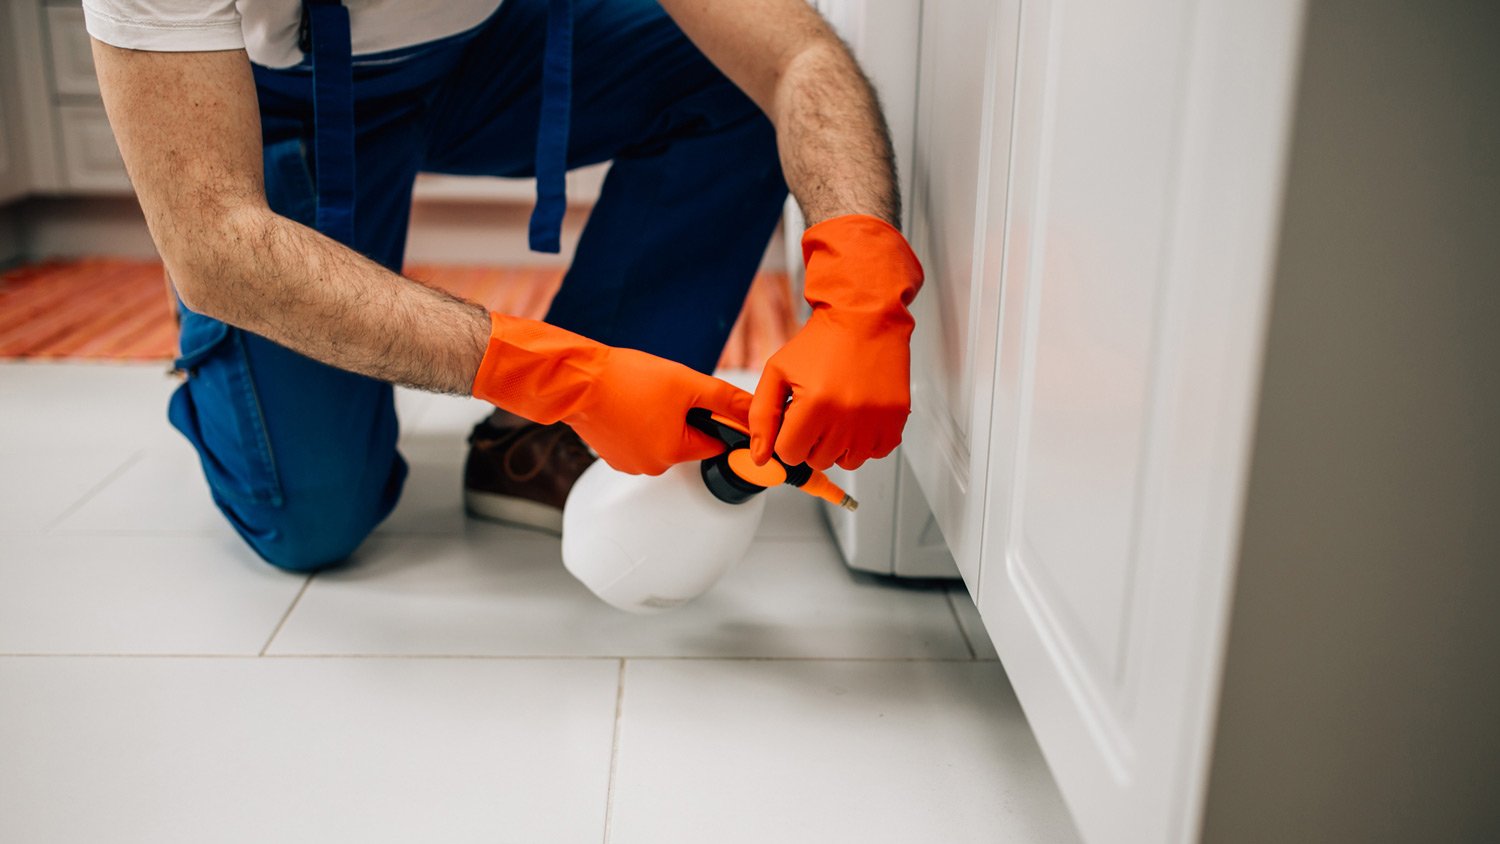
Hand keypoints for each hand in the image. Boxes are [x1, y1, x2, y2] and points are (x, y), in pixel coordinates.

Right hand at [471, 313, 748, 474]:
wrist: (577, 379)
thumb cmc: (625, 379)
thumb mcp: (686, 383)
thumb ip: (725, 399)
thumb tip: (755, 412)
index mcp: (673, 453)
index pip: (714, 444)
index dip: (713, 420)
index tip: (702, 403)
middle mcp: (651, 467)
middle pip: (687, 444)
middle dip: (685, 420)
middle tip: (669, 393)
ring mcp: (628, 463)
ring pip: (661, 442)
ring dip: (661, 422)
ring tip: (645, 396)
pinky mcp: (611, 455)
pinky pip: (638, 441)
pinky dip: (638, 425)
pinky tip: (629, 405)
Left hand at [750, 215, 923, 470]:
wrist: (865, 318)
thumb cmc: (820, 343)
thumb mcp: (777, 371)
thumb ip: (762, 417)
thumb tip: (760, 458)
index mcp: (815, 406)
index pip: (790, 454)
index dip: (788, 437)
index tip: (796, 417)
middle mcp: (847, 418)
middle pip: (818, 460)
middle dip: (812, 440)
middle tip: (817, 411)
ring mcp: (875, 421)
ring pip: (847, 461)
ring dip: (839, 444)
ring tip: (838, 413)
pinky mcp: (896, 419)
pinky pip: (876, 453)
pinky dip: (865, 441)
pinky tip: (859, 416)